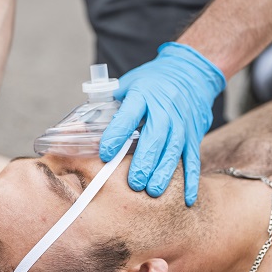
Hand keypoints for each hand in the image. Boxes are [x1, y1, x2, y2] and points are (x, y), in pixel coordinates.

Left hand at [99, 42, 225, 204]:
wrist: (189, 72)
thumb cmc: (151, 82)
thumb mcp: (128, 84)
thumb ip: (108, 106)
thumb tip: (77, 128)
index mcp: (143, 94)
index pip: (129, 115)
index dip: (117, 134)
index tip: (106, 153)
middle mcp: (165, 108)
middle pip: (156, 136)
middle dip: (145, 161)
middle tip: (134, 183)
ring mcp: (182, 122)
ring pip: (174, 149)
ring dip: (164, 172)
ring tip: (152, 191)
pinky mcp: (194, 135)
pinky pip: (194, 159)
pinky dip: (192, 180)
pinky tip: (187, 199)